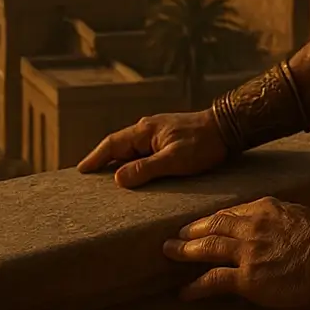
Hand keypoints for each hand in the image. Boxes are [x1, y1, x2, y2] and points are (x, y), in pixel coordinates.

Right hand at [76, 110, 228, 187]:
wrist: (228, 128)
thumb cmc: (203, 143)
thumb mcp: (174, 159)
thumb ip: (146, 168)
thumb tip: (118, 178)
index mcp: (145, 131)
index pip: (112, 144)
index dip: (95, 158)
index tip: (81, 171)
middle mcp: (147, 129)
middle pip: (118, 147)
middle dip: (102, 161)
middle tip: (87, 179)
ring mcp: (157, 134)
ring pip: (130, 150)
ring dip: (118, 163)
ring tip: (106, 181)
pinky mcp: (167, 140)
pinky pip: (143, 153)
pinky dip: (133, 163)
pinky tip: (134, 175)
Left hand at [163, 197, 309, 309]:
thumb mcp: (301, 217)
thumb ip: (282, 219)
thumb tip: (277, 226)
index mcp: (265, 209)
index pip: (231, 213)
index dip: (213, 220)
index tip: (203, 225)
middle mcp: (252, 225)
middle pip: (213, 225)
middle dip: (192, 230)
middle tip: (176, 236)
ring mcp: (247, 251)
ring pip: (207, 247)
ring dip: (185, 251)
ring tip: (170, 253)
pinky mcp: (247, 277)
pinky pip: (213, 280)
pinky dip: (195, 285)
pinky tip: (184, 290)